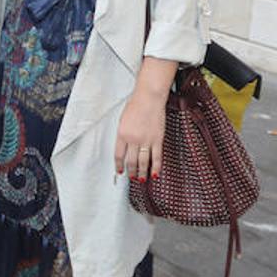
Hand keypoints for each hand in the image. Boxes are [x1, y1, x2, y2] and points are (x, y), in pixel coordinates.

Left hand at [114, 58, 177, 182]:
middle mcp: (133, 139)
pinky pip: (157, 157)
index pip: (118, 155)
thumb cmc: (136, 105)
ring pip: (143, 162)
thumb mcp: (123, 120)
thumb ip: (123, 134)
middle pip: (131, 161)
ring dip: (142, 173)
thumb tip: (124, 147)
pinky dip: (156, 167)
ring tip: (141, 179)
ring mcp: (146, 140)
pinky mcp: (158, 140)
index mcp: (122, 134)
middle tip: (131, 177)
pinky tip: (155, 174)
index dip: (118, 165)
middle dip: (131, 171)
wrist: (149, 98)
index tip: (119, 171)